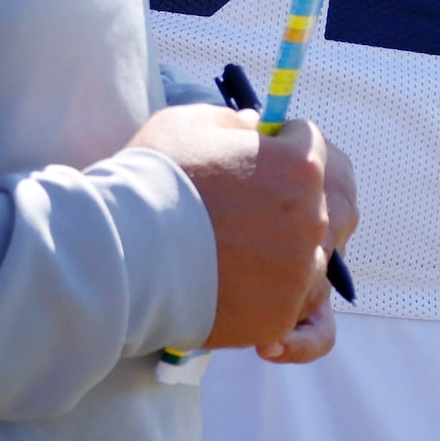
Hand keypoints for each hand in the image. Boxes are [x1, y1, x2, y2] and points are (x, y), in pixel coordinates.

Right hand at [129, 105, 357, 355]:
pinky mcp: (279, 317)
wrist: (125, 254)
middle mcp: (313, 220)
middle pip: (314, 202)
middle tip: (243, 206)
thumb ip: (236, 124)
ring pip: (306, 255)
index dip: (281, 144)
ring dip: (283, 249)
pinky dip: (268, 293)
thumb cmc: (157, 178)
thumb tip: (256, 130)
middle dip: (285, 199)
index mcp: (300, 167)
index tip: (257, 154)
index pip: (310, 145)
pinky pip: (289, 302)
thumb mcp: (194, 123)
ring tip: (237, 250)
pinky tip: (234, 284)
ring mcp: (299, 273)